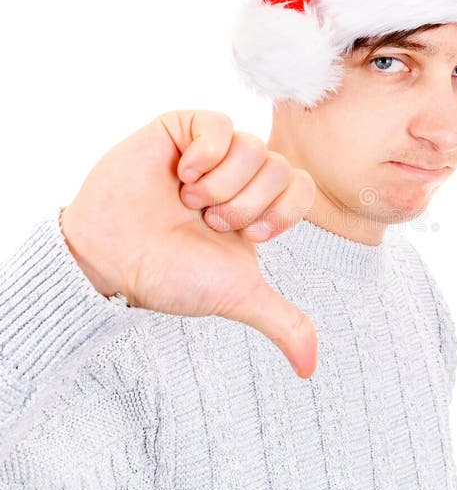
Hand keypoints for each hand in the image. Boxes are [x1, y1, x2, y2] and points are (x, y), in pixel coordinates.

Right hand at [60, 109, 317, 376]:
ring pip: (253, 145)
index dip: (281, 213)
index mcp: (259, 206)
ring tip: (188, 202)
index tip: (249, 236)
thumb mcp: (236, 297)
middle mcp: (239, 175)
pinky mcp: (180, 128)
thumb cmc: (169, 276)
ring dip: (221, 185)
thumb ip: (281, 322)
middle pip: (280, 168)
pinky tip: (182, 175)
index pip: (301, 187)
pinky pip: (218, 120)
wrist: (113, 259)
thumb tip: (309, 368)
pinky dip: (206, 153)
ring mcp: (211, 150)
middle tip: (207, 222)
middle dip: (244, 206)